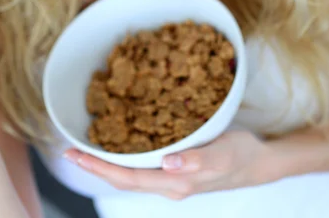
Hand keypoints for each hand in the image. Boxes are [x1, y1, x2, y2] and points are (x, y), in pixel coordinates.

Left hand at [64, 130, 276, 199]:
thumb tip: (166, 164)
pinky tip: (120, 144)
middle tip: (70, 151)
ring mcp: (172, 178)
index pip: (128, 178)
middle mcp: (169, 184)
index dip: (100, 168)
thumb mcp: (223, 154)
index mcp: (175, 183)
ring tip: (88, 148)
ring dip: (108, 163)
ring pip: (132, 174)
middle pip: (124, 179)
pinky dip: (126, 156)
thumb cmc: (240, 156)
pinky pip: (144, 166)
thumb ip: (196, 160)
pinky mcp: (177, 169)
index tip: (75, 155)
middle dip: (96, 167)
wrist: (258, 162)